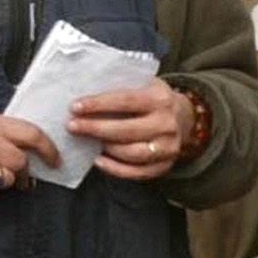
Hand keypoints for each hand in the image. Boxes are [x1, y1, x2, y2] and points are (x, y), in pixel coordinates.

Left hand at [71, 83, 193, 181]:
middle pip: (126, 130)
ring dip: (105, 148)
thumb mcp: (145, 84)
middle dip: (95, 128)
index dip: (99, 104)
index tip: (75, 107)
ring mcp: (168, 147)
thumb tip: (85, 88)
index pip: (125, 100)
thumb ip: (122, 86)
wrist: (185, 118)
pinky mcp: (165, 165)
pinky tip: (98, 160)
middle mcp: (167, 123)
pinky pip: (137, 172)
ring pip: (131, 153)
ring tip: (86, 141)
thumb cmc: (154, 99)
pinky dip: (115, 169)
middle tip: (72, 126)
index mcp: (160, 98)